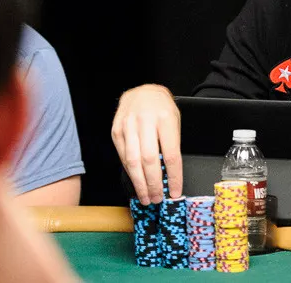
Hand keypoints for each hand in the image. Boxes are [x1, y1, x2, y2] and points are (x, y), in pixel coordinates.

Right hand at [111, 84, 181, 203]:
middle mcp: (146, 122)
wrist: (142, 92)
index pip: (171, 155)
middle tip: (157, 198)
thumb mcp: (174, 122)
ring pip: (133, 161)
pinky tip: (135, 181)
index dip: (173, 177)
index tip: (174, 192)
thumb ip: (171, 145)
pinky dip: (130, 172)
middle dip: (154, 184)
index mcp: (166, 119)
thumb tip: (168, 175)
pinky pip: (123, 156)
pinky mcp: (116, 131)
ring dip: (139, 183)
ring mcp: (128, 126)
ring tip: (146, 197)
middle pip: (150, 160)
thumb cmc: (162, 109)